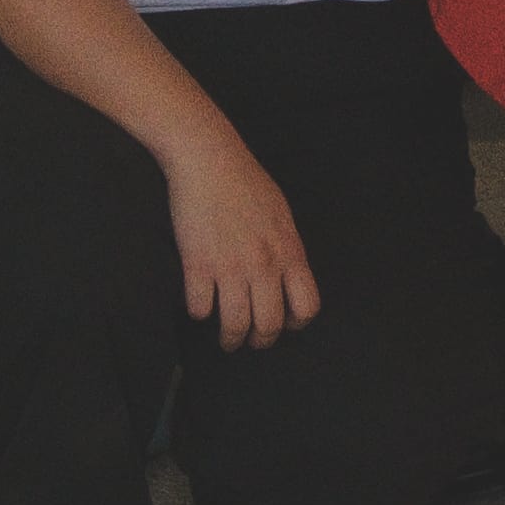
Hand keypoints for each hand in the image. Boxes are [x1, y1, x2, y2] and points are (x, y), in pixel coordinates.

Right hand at [165, 133, 322, 350]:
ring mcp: (230, 267)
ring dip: (230, 338)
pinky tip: (200, 305)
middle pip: (270, 324)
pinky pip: (200, 308)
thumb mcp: (282, 215)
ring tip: (227, 340)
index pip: (307, 306)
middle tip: (252, 342)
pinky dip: (199, 312)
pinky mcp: (197, 266)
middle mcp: (264, 265)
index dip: (297, 323)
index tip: (286, 326)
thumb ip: (286, 248)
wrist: (210, 162)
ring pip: (235, 324)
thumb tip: (287, 276)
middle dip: (261, 341)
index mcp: (290, 251)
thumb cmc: (247, 183)